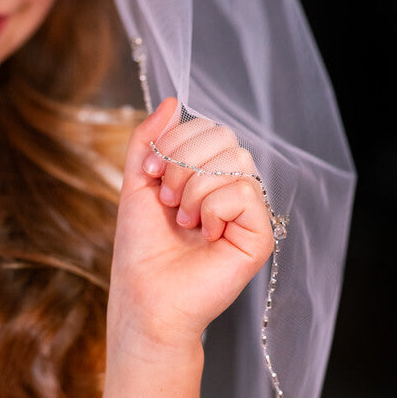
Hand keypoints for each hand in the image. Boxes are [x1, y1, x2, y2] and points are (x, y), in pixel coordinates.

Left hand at [108, 98, 273, 353]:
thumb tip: (172, 100)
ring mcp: (248, 214)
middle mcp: (232, 190)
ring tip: (184, 221)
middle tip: (168, 202)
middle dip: (183, 165)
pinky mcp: (260, 236)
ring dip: (195, 190)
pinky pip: (246, 192)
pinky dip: (215, 209)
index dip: (176, 142)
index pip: (209, 128)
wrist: (145, 296)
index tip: (151, 174)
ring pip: (236, 162)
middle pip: (225, 137)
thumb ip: (148, 140)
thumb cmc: (141, 250)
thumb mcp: (136, 182)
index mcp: (207, 176)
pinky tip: (206, 235)